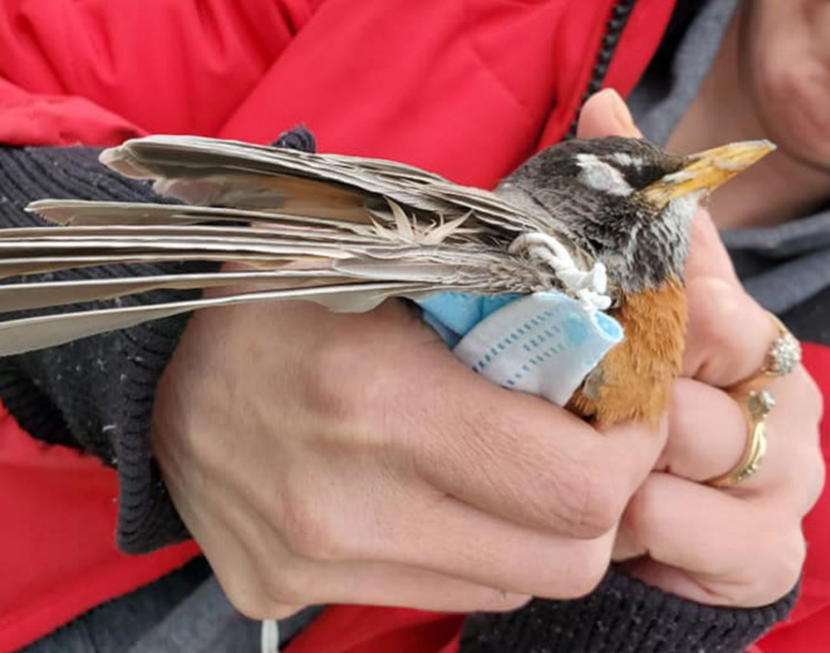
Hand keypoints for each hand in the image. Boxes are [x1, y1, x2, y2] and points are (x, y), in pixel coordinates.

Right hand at [152, 294, 664, 618]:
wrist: (147, 359)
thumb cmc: (273, 285)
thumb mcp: (382, 249)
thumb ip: (502, 286)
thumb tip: (604, 323)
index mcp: (375, 399)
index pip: (575, 484)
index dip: (634, 446)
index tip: (632, 400)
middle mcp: (345, 506)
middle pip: (566, 560)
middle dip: (604, 497)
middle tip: (589, 434)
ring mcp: (314, 563)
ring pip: (513, 584)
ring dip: (541, 523)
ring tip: (510, 456)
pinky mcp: (289, 590)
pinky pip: (445, 591)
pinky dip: (479, 546)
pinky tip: (446, 488)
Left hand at [614, 212, 823, 605]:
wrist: (664, 523)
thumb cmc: (645, 404)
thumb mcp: (639, 309)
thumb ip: (633, 220)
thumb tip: (604, 110)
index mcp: (749, 327)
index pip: (696, 294)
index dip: (626, 313)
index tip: (582, 330)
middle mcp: (784, 393)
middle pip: (686, 361)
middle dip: (617, 389)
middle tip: (582, 406)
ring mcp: (786, 473)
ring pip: (679, 442)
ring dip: (619, 456)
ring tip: (603, 462)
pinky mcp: (768, 550)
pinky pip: (674, 521)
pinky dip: (633, 523)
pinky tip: (626, 520)